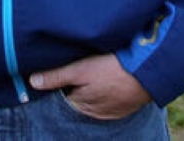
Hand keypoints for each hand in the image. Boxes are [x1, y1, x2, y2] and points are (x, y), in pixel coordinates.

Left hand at [28, 53, 151, 120]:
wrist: (150, 72)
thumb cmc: (114, 69)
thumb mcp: (82, 69)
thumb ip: (57, 76)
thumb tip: (33, 82)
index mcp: (81, 106)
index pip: (61, 98)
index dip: (59, 85)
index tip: (62, 72)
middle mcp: (94, 114)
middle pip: (76, 100)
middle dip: (74, 88)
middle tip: (79, 69)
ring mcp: (110, 112)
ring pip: (92, 100)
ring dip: (90, 90)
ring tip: (95, 73)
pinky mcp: (123, 108)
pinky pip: (107, 101)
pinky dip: (104, 93)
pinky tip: (107, 80)